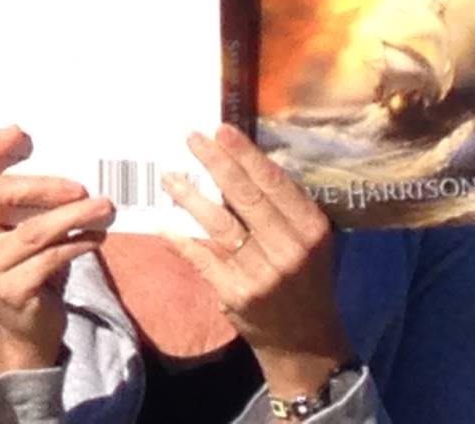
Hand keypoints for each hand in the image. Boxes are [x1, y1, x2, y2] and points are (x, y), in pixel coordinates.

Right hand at [0, 125, 114, 376]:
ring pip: (34, 232)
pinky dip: (78, 246)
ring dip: (74, 217)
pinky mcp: (10, 291)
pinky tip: (97, 238)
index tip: (23, 131)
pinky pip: (50, 260)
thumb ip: (36, 201)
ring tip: (105, 208)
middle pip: (0, 196)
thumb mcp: (26, 227)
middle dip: (43, 185)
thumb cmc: (33, 263)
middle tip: (80, 186)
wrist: (29, 326)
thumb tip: (78, 162)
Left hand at [161, 124, 353, 398]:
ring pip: (219, 224)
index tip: (221, 130)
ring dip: (190, 196)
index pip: (275, 183)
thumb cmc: (305, 279)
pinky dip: (180, 239)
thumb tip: (244, 160)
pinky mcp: (235, 293)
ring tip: (169, 176)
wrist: (305, 342)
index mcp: (311, 229)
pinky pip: (201, 257)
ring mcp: (261, 273)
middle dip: (215, 163)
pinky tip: (163, 224)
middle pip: (245, 197)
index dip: (245, 154)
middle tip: (191, 138)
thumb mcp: (309, 242)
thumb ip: (284, 208)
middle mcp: (289, 250)